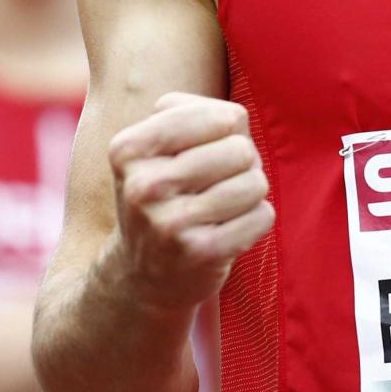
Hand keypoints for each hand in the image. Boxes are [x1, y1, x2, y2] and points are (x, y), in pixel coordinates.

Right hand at [104, 92, 274, 310]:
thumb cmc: (162, 196)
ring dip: (249, 193)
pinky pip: (262, 216)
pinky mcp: (199, 253)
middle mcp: (142, 185)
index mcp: (128, 149)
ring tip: (222, 207)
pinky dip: (255, 221)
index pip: (217, 116)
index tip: (205, 151)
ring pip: (254, 182)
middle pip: (240, 149)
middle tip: (216, 184)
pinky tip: (228, 231)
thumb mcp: (156, 149)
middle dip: (240, 164)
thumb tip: (234, 119)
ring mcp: (169, 223)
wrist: (142, 277)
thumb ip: (195, 114)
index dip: (227, 130)